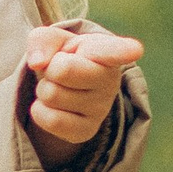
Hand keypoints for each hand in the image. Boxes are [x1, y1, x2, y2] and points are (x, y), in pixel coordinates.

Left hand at [22, 23, 142, 170]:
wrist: (66, 88)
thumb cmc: (64, 57)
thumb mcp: (53, 41)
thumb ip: (42, 40)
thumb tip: (37, 62)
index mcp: (105, 50)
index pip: (114, 51)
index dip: (123, 50)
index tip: (135, 50)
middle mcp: (110, 80)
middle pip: (62, 70)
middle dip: (50, 69)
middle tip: (59, 70)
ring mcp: (101, 109)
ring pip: (51, 95)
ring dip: (44, 90)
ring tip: (59, 87)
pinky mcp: (87, 131)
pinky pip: (50, 120)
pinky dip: (40, 111)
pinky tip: (54, 106)